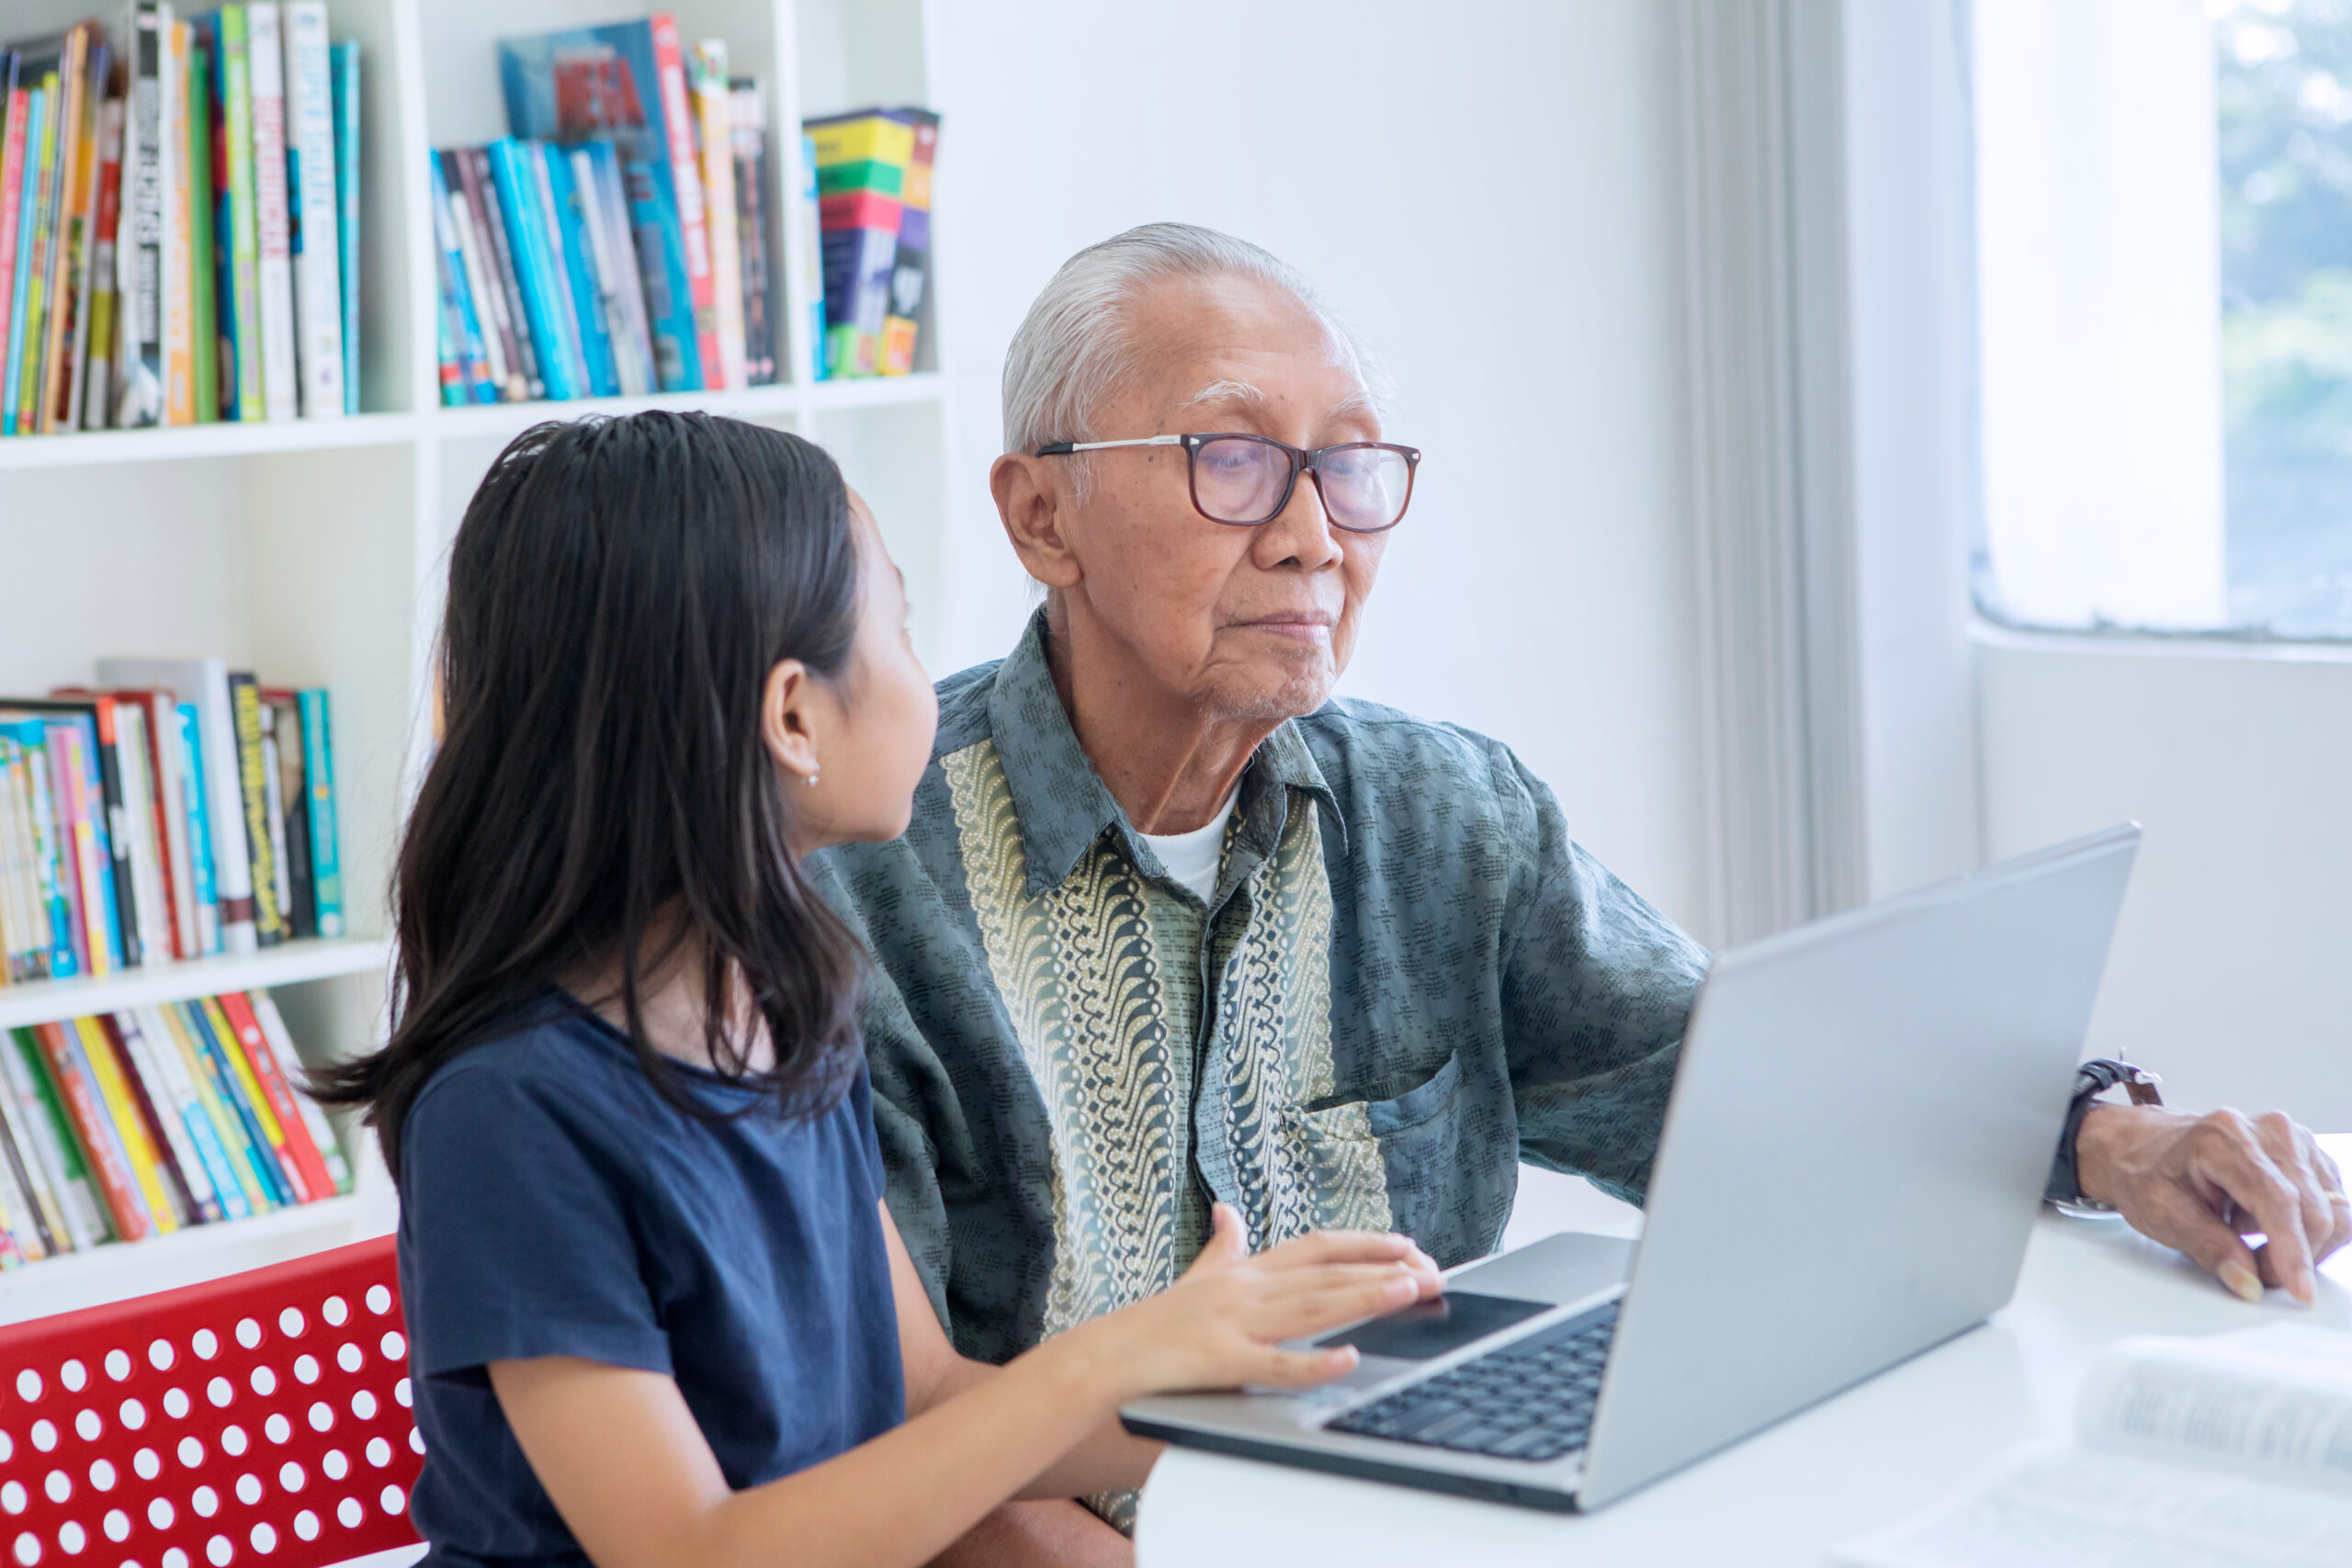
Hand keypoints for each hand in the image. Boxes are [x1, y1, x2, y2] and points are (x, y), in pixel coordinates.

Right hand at [1054, 1203, 1442, 1404]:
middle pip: (1324, 1272)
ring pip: (1311, 1306)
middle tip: (1432, 1269)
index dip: (1363, 1243)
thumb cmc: (1151, 1325)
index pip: (1314, 1247)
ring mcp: (1232, 1323)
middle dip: (1382, 1269)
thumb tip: (1227, 1210)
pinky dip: (1313, 1361)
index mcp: (1243, 1272)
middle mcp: (1244, 1290)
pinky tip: (1349, 1358)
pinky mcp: (1220, 1361)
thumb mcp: (1193, 1278)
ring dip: (1365, 1297)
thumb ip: (1220, 1246)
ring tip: (1410, 1291)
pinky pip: (1274, 1362)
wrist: (1102, 1358)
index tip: (1406, 1244)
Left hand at [2076, 1103, 2351, 1304]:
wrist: (2145, 1146)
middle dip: (2292, 1256)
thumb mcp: (2160, 1212)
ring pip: (2332, 1209)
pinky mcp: (2308, 1154)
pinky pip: (2332, 1204)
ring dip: (2303, 1244)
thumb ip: (2207, 1247)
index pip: (2277, 1199)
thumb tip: (2248, 1281)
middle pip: (2313, 1209)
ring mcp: (2294, 1139)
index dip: (2292, 1250)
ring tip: (2252, 1241)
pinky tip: (2263, 1223)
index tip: (2299, 1290)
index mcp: (2224, 1138)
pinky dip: (2306, 1229)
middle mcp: (2268, 1130)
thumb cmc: (2148, 1173)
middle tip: (2254, 1271)